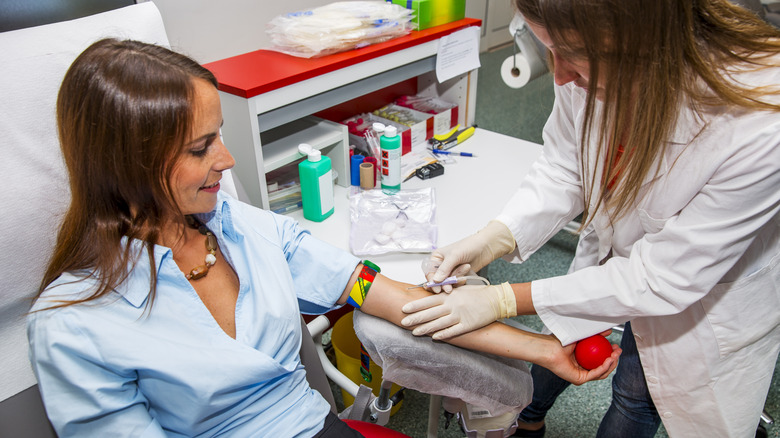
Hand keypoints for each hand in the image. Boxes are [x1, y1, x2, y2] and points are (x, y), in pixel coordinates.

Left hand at [401, 283, 516, 339]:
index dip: (415, 305)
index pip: (428, 300)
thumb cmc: (477, 293)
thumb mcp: (459, 289)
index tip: (404, 308)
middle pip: (430, 313)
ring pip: (439, 323)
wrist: (495, 299)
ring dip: (426, 328)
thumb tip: (431, 293)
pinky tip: (434, 338)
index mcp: (450, 295)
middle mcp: (453, 305)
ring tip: (415, 332)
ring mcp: (460, 315)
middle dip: (415, 318)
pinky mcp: (468, 325)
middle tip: (403, 322)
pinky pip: (453, 331)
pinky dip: (443, 334)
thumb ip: (445, 292)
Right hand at [423, 221, 515, 292]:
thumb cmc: (469, 246)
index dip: (432, 281)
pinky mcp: (459, 276)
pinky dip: (460, 281)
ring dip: (455, 280)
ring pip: (447, 283)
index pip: (429, 272)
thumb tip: (435, 280)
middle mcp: (442, 265)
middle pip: (437, 280)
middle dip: (444, 284)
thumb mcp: (454, 256)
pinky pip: (456, 283)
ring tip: (463, 274)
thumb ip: (444, 269)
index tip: (437, 288)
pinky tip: (466, 275)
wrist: (485, 247)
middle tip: (449, 289)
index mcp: (437, 257)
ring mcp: (451, 271)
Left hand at [542, 331, 621, 384]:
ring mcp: (581, 375)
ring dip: (611, 364)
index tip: (616, 346)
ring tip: (615, 354)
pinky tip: (608, 359)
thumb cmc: (561, 341)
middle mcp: (582, 369)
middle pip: (603, 368)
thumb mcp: (583, 336)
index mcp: (582, 361)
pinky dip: (604, 367)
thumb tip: (609, 331)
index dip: (611, 354)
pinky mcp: (579, 379)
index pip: (600, 360)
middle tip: (618, 350)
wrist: (549, 348)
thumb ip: (596, 334)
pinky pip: (595, 374)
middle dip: (614, 360)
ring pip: (602, 372)